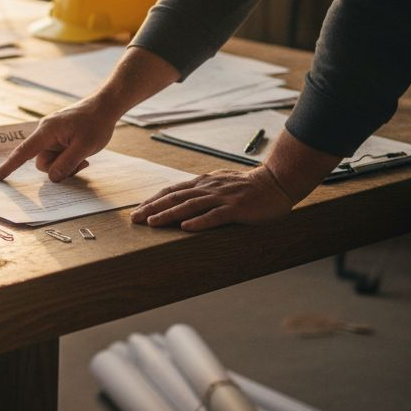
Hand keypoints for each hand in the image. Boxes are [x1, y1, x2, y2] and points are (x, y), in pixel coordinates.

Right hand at [0, 97, 117, 181]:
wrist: (106, 105)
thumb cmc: (96, 123)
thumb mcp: (84, 147)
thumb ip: (66, 164)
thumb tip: (52, 178)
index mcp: (47, 132)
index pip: (23, 152)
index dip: (8, 167)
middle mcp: (45, 132)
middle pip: (42, 162)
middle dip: (59, 168)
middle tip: (82, 164)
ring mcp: (52, 134)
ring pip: (51, 160)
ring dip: (66, 164)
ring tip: (84, 157)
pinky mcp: (59, 135)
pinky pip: (58, 153)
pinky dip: (68, 158)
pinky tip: (82, 153)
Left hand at [129, 166, 295, 230]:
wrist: (276, 183)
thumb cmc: (248, 187)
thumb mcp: (220, 185)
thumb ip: (202, 191)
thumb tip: (182, 199)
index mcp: (203, 183)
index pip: (172, 191)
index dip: (153, 200)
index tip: (137, 211)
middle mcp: (209, 188)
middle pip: (175, 197)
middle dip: (153, 208)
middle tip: (134, 219)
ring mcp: (222, 198)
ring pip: (191, 206)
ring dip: (169, 214)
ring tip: (152, 223)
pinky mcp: (236, 208)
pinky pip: (215, 215)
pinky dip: (199, 221)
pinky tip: (186, 227)